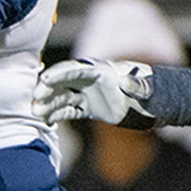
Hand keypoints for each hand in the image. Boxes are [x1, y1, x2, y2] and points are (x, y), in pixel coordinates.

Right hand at [34, 58, 190, 128]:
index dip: (59, 73)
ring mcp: (88, 94)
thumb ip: (138, 85)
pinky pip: (69, 111)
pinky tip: (47, 121)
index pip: (75, 69)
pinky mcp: (89, 108)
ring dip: (49, 105)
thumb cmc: (152, 91)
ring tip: (36, 114)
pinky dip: (57, 115)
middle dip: (48, 90)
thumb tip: (128, 85)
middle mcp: (91, 81)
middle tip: (35, 101)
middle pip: (63, 82)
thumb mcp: (147, 87)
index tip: (44, 80)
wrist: (155, 104)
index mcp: (102, 70)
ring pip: (63, 97)